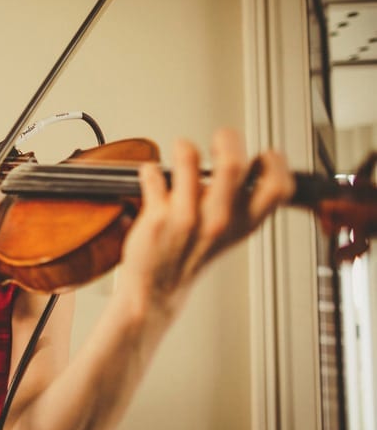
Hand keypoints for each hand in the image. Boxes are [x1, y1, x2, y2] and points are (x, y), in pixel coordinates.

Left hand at [118, 128, 293, 320]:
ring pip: (188, 159)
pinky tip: (153, 178)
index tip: (262, 155)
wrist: (154, 289)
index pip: (278, 186)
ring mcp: (187, 218)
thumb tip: (251, 163)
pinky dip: (150, 170)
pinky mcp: (157, 217)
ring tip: (181, 153)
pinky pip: (152, 174)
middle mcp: (218, 220)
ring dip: (183, 148)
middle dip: (226, 139)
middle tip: (218, 140)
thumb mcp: (230, 234)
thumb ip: (242, 203)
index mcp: (243, 224)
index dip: (275, 162)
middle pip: (234, 163)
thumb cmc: (190, 257)